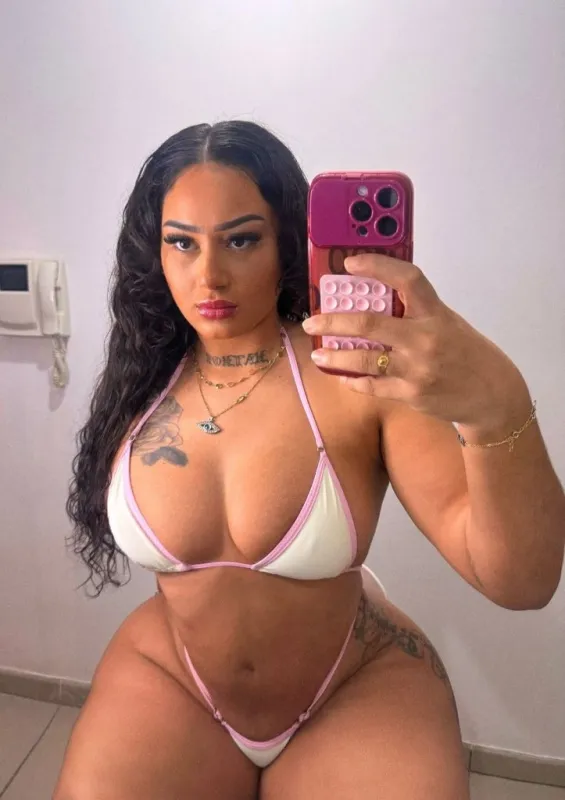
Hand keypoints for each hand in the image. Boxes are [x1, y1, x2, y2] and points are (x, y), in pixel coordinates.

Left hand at [302, 254, 530, 432]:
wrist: (491, 394)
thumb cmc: (467, 353)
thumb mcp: (447, 323)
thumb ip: (416, 312)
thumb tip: (374, 298)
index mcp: (435, 313)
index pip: (407, 279)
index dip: (377, 266)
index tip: (351, 263)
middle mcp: (424, 339)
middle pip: (369, 323)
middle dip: (333, 321)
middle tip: (313, 321)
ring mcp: (416, 369)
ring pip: (363, 359)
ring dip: (335, 356)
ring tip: (318, 353)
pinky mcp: (411, 394)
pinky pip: (372, 386)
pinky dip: (354, 380)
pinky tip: (343, 375)